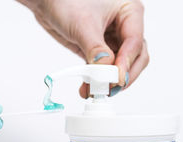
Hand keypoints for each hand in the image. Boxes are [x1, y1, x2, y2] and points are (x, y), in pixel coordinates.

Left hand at [19, 0, 148, 96]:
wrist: (47, 2)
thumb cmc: (66, 0)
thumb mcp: (83, 24)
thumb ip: (95, 48)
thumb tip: (105, 67)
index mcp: (129, 12)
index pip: (135, 43)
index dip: (127, 63)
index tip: (116, 78)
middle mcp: (124, 27)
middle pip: (135, 58)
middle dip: (122, 75)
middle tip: (109, 88)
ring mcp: (112, 40)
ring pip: (119, 66)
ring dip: (108, 81)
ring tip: (95, 91)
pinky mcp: (99, 50)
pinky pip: (103, 69)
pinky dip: (97, 80)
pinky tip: (88, 88)